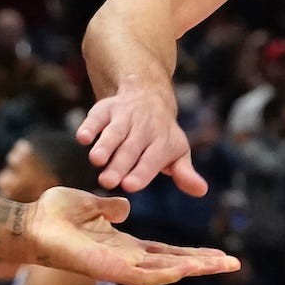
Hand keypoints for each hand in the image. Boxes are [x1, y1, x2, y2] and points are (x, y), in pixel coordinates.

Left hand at [26, 186, 237, 284]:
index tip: (215, 253)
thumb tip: (124, 206)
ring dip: (193, 269)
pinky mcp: (108, 270)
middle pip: (173, 265)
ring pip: (165, 273)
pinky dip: (166, 273)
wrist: (30, 224)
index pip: (164, 253)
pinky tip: (186, 269)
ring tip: (221, 265)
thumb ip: (108, 208)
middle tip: (233, 263)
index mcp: (123, 246)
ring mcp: (118, 268)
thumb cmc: (53, 215)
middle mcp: (125, 260)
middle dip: (203, 265)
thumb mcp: (89, 205)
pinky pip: (143, 276)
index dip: (190, 254)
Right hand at [78, 84, 206, 194]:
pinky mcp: (105, 109)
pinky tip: (82, 137)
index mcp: (162, 141)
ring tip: (96, 160)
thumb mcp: (177, 152)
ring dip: (104, 145)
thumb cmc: (161, 135)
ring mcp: (123, 116)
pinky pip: (96, 116)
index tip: (130, 186)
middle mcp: (143, 127)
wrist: (148, 94)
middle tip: (108, 182)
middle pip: (130, 148)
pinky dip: (89, 125)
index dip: (141, 172)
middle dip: (119, 165)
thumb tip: (202, 191)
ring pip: (114, 132)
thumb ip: (184, 173)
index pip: (151, 159)